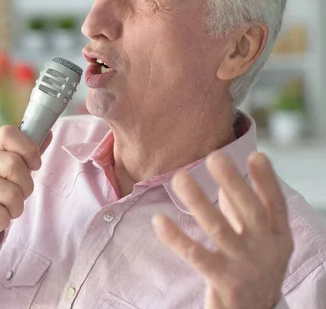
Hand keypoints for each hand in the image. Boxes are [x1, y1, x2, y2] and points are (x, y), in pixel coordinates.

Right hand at [0, 126, 51, 250]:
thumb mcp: (7, 166)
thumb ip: (26, 152)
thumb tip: (48, 134)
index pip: (9, 134)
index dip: (28, 150)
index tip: (35, 165)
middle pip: (14, 165)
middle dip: (25, 186)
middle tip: (19, 193)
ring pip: (11, 195)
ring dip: (15, 207)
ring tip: (5, 207)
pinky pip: (0, 215)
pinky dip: (3, 221)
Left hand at [153, 152, 292, 308]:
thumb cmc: (252, 268)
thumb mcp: (259, 240)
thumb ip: (244, 212)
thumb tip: (226, 180)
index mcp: (277, 236)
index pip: (275, 204)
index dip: (267, 180)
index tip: (255, 155)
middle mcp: (265, 250)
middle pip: (250, 211)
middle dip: (234, 182)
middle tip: (215, 156)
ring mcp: (245, 266)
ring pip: (219, 230)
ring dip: (198, 201)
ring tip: (180, 177)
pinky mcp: (224, 281)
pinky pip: (196, 256)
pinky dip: (176, 238)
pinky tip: (159, 220)